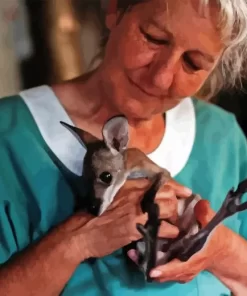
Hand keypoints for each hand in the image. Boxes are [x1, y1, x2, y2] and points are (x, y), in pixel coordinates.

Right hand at [67, 177, 191, 260]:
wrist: (82, 231)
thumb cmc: (95, 211)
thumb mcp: (112, 194)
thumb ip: (130, 191)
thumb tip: (147, 192)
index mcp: (130, 185)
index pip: (160, 181)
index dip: (176, 186)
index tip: (186, 191)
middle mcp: (137, 195)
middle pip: (168, 194)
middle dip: (175, 203)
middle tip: (174, 211)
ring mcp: (138, 212)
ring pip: (169, 209)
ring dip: (173, 217)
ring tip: (172, 223)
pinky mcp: (138, 229)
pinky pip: (163, 229)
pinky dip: (169, 232)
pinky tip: (167, 235)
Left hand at [136, 199, 231, 282]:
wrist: (221, 250)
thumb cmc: (216, 237)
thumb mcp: (213, 224)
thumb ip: (205, 215)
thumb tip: (201, 203)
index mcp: (195, 258)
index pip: (180, 267)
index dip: (166, 269)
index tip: (152, 269)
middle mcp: (187, 268)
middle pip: (167, 273)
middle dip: (150, 266)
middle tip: (134, 255)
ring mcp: (182, 271)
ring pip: (164, 274)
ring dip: (148, 265)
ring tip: (132, 254)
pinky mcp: (177, 269)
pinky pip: (164, 271)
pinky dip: (152, 265)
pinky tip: (138, 254)